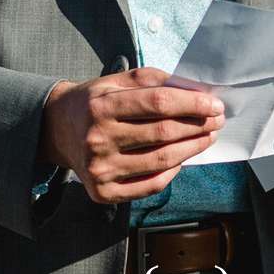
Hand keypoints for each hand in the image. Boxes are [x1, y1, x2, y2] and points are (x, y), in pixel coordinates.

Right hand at [39, 67, 224, 204]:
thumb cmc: (95, 102)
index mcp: (102, 106)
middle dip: (198, 125)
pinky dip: (172, 172)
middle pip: (163, 133)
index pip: (159, 103)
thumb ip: (155, 81)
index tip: (215, 104)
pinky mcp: (102, 192)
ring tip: (207, 137)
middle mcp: (98, 139)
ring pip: (161, 160)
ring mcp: (100, 169)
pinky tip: (182, 160)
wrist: (56, 130)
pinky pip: (149, 185)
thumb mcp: (117, 81)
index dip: (192, 103)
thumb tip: (197, 91)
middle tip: (217, 120)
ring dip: (192, 148)